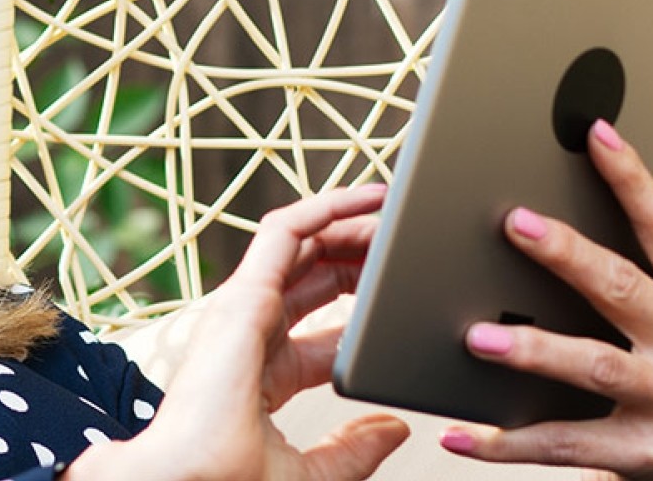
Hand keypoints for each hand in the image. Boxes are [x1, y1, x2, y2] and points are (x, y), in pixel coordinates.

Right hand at [65, 186, 408, 480]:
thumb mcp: (311, 474)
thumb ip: (352, 451)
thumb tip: (394, 428)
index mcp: (269, 372)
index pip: (327, 326)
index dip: (368, 307)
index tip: (408, 298)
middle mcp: (254, 332)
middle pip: (317, 275)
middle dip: (362, 255)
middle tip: (409, 246)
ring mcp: (245, 307)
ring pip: (303, 242)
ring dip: (350, 220)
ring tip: (396, 210)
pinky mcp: (243, 292)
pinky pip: (285, 231)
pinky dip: (326, 207)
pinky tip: (366, 198)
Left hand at [441, 120, 652, 479]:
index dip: (632, 178)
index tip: (593, 132)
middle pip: (623, 289)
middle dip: (568, 254)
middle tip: (513, 224)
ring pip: (594, 366)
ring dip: (533, 349)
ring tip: (476, 336)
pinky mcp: (641, 455)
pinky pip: (561, 444)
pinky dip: (504, 440)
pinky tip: (457, 432)